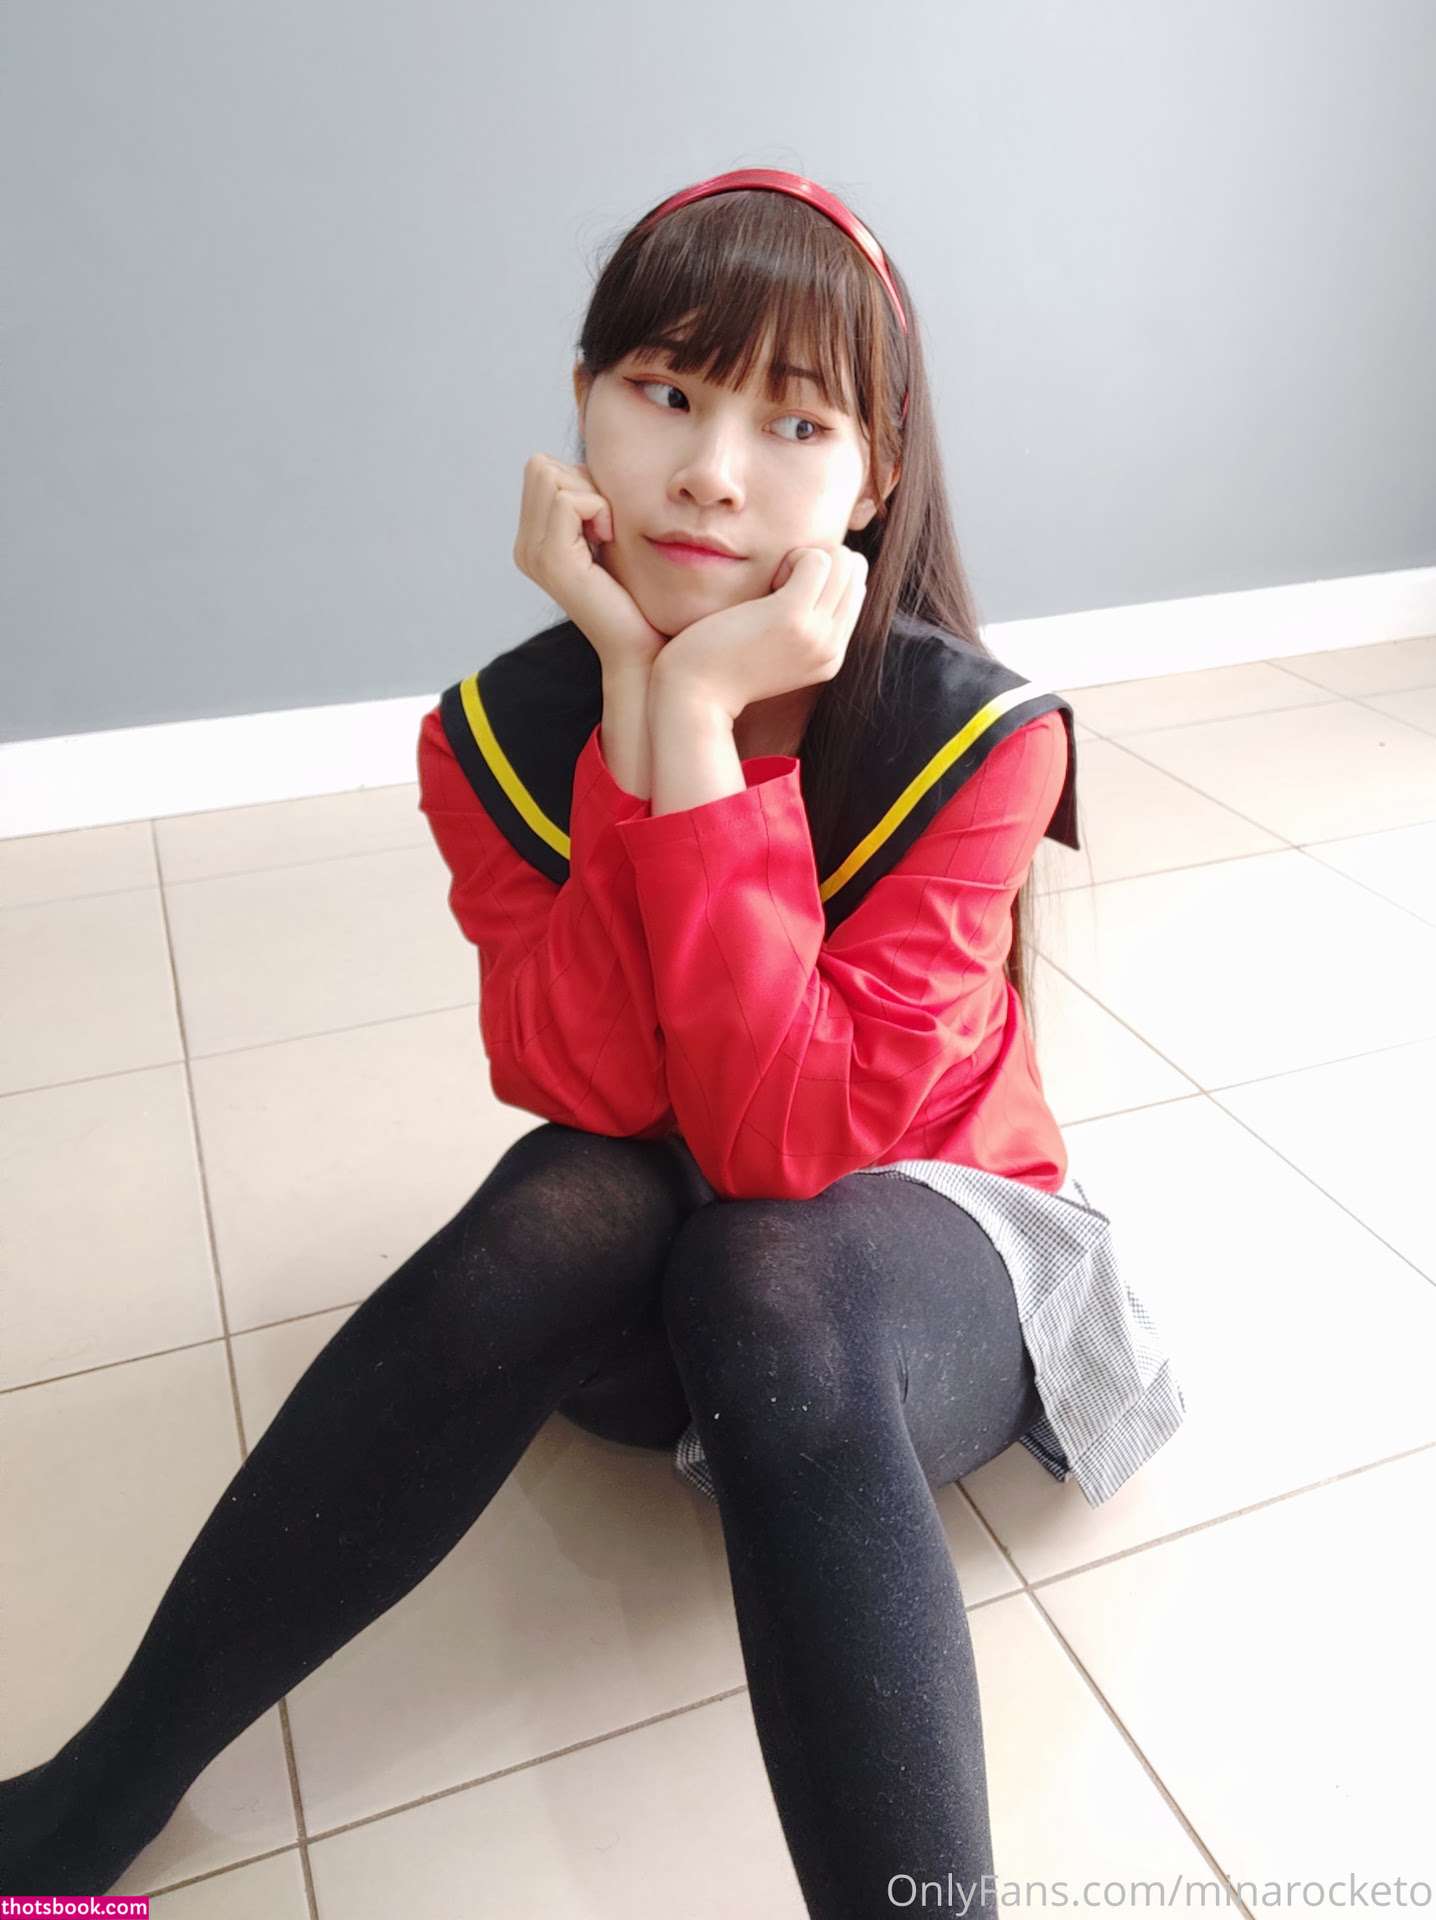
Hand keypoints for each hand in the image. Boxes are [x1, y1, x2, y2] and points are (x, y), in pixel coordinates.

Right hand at [512, 454, 666, 674]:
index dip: (580, 479)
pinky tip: (611, 538)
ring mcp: (533, 554)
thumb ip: (591, 505)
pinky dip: (599, 509)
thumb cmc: (636, 595)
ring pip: (551, 478)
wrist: (641, 645)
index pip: (540, 469)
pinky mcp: (552, 560)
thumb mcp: (608, 537)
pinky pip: (568, 501)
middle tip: (606, 524)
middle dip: (582, 483)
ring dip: (592, 496)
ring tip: (608, 534)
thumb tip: (591, 465)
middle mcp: (525, 546)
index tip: (604, 519)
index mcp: (533, 540)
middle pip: (540, 467)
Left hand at [651, 545, 868, 720]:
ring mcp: (817, 634)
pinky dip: (794, 556)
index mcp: (830, 656)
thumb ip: (798, 624)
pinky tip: (768, 580)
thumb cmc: (720, 663)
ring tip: (773, 584)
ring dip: (807, 558)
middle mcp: (831, 648)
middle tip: (778, 585)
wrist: (694, 695)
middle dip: (821, 563)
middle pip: (855, 572)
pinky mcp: (793, 617)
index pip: (855, 591)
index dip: (824, 578)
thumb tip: (814, 576)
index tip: (785, 593)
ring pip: (844, 562)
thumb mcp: (772, 649)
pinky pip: (817, 559)